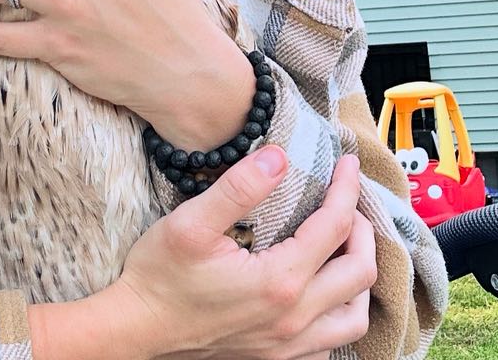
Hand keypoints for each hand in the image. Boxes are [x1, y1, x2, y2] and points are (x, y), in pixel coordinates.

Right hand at [87, 150, 374, 359]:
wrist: (135, 331)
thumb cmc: (159, 276)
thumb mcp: (191, 222)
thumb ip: (238, 188)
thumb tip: (278, 156)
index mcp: (279, 281)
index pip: (335, 227)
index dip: (346, 189)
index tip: (347, 163)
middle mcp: (293, 319)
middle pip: (359, 272)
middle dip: (362, 229)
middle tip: (346, 200)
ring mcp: (288, 347)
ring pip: (355, 317)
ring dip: (359, 278)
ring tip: (345, 246)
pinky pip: (331, 344)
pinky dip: (340, 313)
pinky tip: (322, 291)